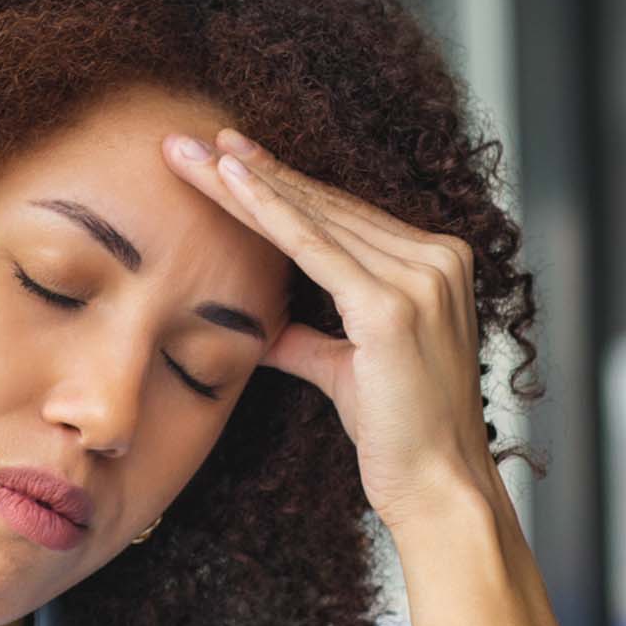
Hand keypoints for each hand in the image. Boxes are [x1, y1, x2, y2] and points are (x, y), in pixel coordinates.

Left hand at [163, 127, 494, 532]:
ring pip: (312, 216)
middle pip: (322, 204)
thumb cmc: (397, 435)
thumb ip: (310, 341)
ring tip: (190, 152)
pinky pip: (314, 247)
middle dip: (249, 170)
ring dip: (243, 181)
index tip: (226, 157)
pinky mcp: (393, 306)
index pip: (338, 215)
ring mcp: (421, 276)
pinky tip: (229, 180)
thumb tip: (264, 332)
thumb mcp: (347, 371)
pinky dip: (268, 211)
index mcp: (432, 264)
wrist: (437, 486)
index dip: (278, 185)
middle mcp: (436, 258)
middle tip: (188, 140)